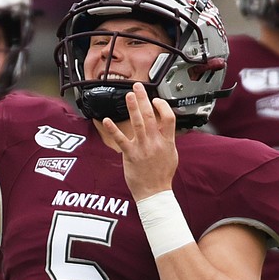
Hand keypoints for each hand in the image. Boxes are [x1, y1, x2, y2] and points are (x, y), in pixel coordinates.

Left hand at [99, 83, 177, 199]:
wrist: (155, 193)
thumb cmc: (162, 176)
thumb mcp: (171, 155)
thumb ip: (167, 139)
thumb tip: (165, 127)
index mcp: (168, 142)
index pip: (169, 118)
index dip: (163, 106)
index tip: (155, 99)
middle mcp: (156, 142)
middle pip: (152, 115)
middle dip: (144, 99)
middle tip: (138, 86)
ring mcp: (143, 148)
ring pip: (138, 124)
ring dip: (133, 108)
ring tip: (128, 95)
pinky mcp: (131, 155)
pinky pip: (121, 140)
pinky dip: (114, 129)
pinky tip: (107, 120)